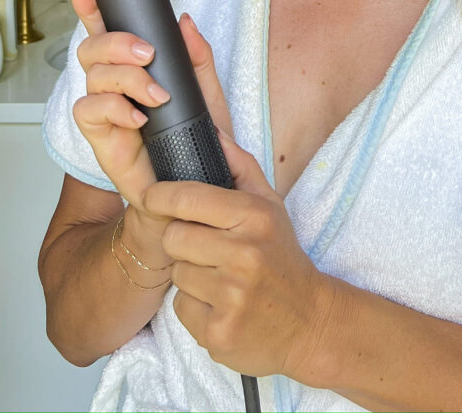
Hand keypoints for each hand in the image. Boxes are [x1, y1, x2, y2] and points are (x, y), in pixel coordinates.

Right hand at [71, 0, 231, 240]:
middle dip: (116, 42)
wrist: (192, 190)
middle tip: (147, 53)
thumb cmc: (196, 141)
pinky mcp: (100, 137)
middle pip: (92, 47)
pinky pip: (90, 111)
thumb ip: (197, 57)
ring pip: (92, 76)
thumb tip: (185, 21)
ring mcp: (104, 110)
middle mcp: (113, 85)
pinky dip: (115, 108)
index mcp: (134, 68)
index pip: (107, 30)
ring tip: (155, 95)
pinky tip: (138, 118)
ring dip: (125, 78)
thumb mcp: (207, 92)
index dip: (91, 6)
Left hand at [143, 129, 335, 381]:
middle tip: (207, 248)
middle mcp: (244, 254)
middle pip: (173, 237)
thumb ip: (239, 165)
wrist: (309, 320)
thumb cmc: (282, 256)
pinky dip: (196, 308)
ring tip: (221, 279)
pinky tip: (222, 305)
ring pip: (177, 274)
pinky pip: (181, 309)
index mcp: (254, 216)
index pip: (189, 198)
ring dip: (191, 276)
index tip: (152, 196)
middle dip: (183, 242)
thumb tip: (210, 128)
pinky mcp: (219, 332)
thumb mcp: (270, 205)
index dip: (162, 196)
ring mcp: (232, 296)